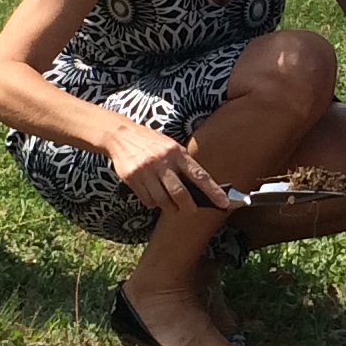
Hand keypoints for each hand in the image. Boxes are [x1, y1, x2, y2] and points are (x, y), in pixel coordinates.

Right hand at [104, 120, 232, 214]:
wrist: (121, 136)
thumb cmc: (152, 143)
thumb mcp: (171, 147)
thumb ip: (184, 165)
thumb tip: (200, 190)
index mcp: (177, 153)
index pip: (199, 175)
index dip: (213, 191)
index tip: (224, 203)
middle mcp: (162, 161)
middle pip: (180, 194)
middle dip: (189, 207)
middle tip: (191, 210)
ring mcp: (146, 171)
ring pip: (163, 201)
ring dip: (170, 207)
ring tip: (171, 204)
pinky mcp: (132, 178)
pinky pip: (148, 200)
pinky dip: (154, 203)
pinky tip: (154, 195)